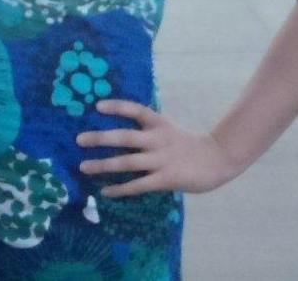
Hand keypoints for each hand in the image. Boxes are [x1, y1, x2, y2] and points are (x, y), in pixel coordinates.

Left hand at [76, 99, 241, 197]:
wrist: (218, 159)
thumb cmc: (188, 144)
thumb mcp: (168, 128)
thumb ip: (149, 129)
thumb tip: (122, 132)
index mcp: (159, 123)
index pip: (135, 110)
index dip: (117, 107)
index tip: (97, 106)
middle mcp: (157, 139)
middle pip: (124, 137)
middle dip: (100, 138)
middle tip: (79, 140)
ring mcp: (161, 160)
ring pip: (127, 162)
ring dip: (103, 165)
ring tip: (84, 167)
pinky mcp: (165, 179)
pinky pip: (138, 185)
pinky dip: (120, 189)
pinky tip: (106, 192)